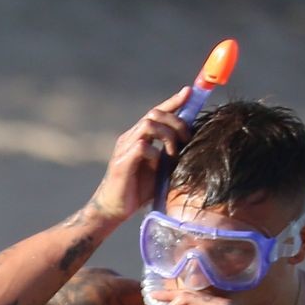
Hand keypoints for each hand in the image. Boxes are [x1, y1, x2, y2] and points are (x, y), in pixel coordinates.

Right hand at [92, 88, 191, 221]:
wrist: (112, 211)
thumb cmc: (136, 192)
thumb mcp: (160, 169)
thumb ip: (171, 154)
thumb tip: (192, 143)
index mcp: (137, 137)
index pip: (156, 112)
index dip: (173, 101)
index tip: (189, 93)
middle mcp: (129, 138)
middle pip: (154, 113)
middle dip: (176, 122)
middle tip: (186, 139)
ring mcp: (124, 149)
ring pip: (148, 124)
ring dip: (167, 136)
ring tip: (173, 154)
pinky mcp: (122, 162)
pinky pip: (142, 146)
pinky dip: (155, 154)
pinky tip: (157, 167)